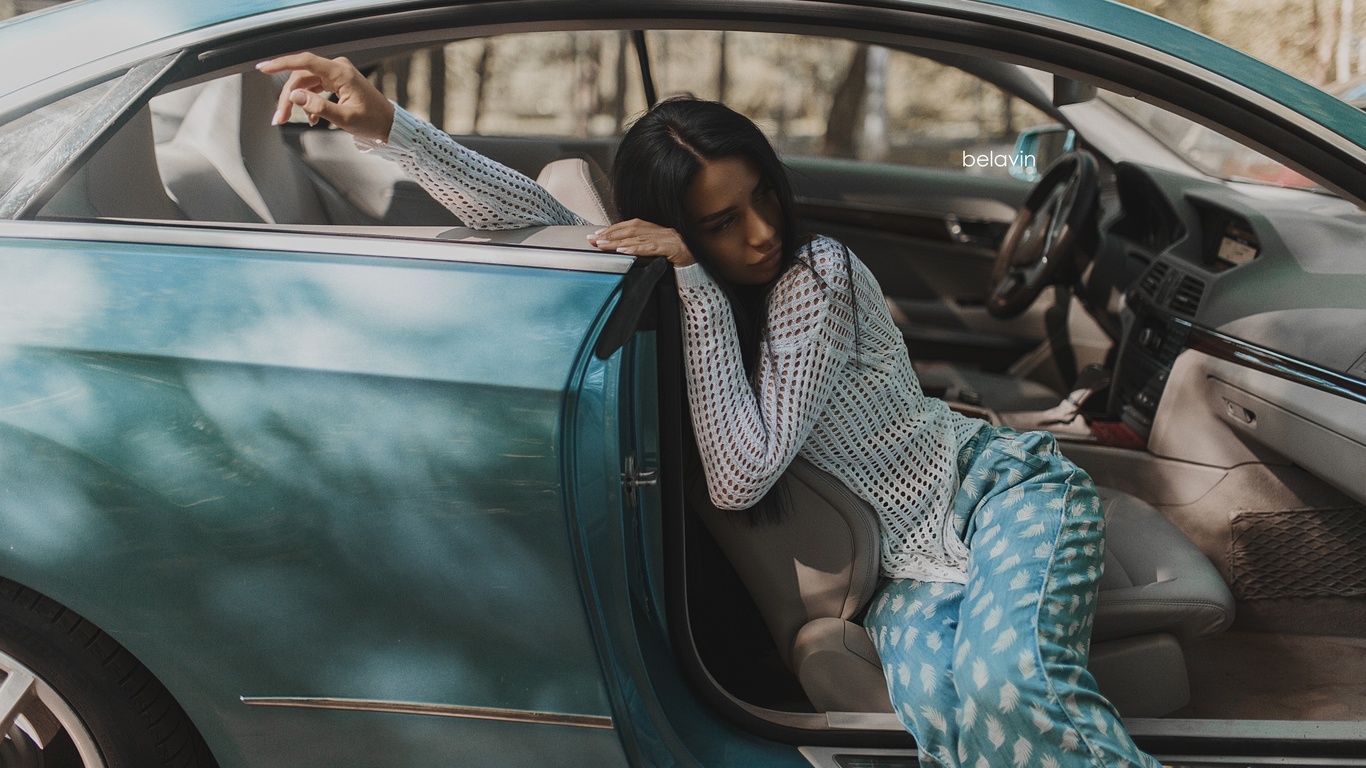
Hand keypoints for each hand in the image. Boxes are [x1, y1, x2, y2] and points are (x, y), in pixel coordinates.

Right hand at [256, 53, 394, 142]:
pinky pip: (314, 88)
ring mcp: (337, 74)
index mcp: (341, 72)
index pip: (305, 62)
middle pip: (302, 76)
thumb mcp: (344, 119)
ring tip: (286, 119)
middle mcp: (337, 68)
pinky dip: (308, 102)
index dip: (282, 64)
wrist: (388, 124)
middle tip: (278, 118)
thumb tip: (294, 96)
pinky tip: (309, 118)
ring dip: (295, 101)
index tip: (263, 68)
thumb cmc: (372, 121)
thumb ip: (318, 107)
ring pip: (306, 83)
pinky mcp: (337, 81)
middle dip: (287, 97)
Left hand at [588, 219, 695, 267]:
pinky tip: (623, 251)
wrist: (700, 271)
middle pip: (631, 229)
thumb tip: (621, 251)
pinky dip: (635, 249)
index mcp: (658, 230)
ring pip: (638, 238)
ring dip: (618, 242)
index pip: (631, 226)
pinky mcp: (673, 249)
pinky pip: (651, 248)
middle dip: (610, 234)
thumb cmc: (678, 264)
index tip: (597, 234)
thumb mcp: (658, 254)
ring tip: (602, 245)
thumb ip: (643, 249)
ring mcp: (668, 239)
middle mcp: (662, 231)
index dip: (613, 229)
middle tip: (593, 239)